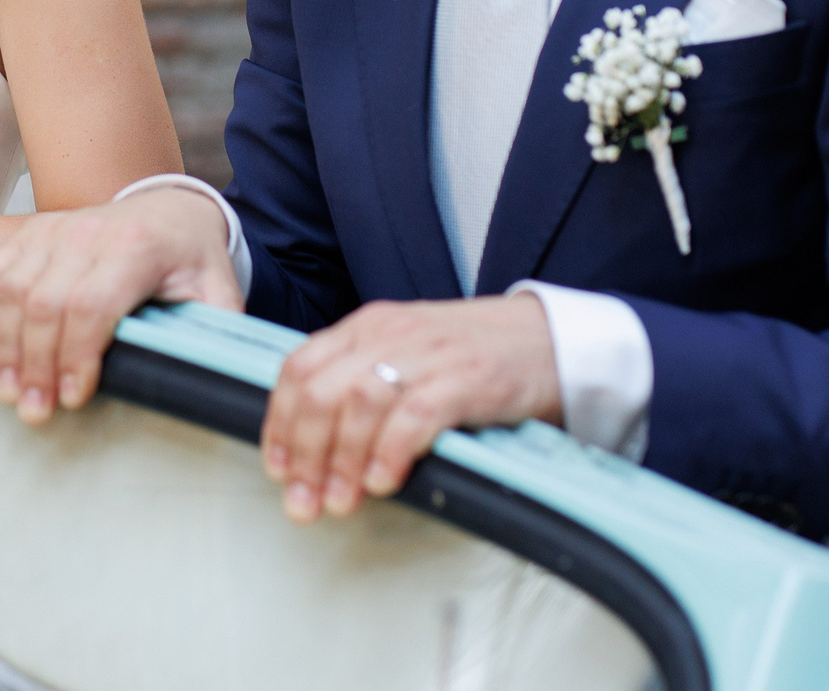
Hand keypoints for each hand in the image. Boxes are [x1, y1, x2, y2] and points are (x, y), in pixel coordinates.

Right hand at [0, 189, 241, 424]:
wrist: (170, 209)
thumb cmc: (190, 259)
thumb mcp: (218, 292)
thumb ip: (214, 334)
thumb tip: (211, 383)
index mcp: (138, 248)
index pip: (93, 305)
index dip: (76, 356)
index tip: (73, 398)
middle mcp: (90, 233)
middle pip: (45, 303)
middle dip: (35, 364)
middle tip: (34, 410)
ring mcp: (54, 229)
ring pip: (12, 290)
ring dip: (5, 347)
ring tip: (10, 390)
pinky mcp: (30, 233)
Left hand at [262, 295, 559, 522]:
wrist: (551, 339)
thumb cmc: (473, 357)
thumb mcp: (407, 355)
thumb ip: (363, 382)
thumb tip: (313, 444)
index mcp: (367, 327)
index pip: (300, 368)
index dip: (280, 423)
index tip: (278, 470)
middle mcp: (390, 333)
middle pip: (322, 391)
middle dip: (304, 452)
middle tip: (302, 501)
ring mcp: (429, 353)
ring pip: (359, 403)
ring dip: (341, 460)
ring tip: (340, 502)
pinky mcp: (468, 379)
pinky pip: (415, 415)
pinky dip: (390, 451)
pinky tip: (381, 482)